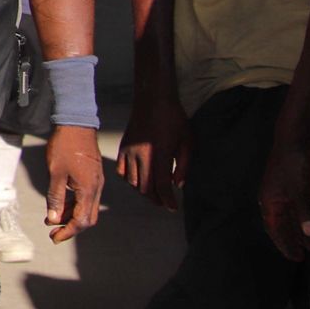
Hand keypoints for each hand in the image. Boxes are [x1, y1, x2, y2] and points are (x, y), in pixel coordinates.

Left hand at [44, 125, 104, 241]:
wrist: (76, 124)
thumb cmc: (64, 147)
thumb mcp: (55, 173)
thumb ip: (55, 197)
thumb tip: (53, 220)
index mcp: (88, 190)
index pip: (81, 221)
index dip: (68, 232)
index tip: (54, 238)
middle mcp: (96, 189)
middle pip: (88, 218)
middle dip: (71, 228)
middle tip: (53, 233)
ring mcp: (96, 183)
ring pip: (87, 208)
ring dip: (72, 216)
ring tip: (52, 220)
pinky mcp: (93, 177)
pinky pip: (86, 198)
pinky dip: (75, 205)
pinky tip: (61, 206)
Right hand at [117, 84, 189, 210]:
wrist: (153, 100)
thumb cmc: (174, 120)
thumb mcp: (187, 142)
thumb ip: (184, 166)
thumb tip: (177, 185)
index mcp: (159, 153)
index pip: (161, 185)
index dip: (167, 200)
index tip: (173, 208)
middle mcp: (141, 154)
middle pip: (145, 187)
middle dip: (155, 198)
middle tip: (165, 202)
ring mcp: (129, 151)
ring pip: (132, 181)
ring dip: (143, 190)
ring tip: (153, 193)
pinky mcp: (123, 147)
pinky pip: (122, 170)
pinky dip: (130, 179)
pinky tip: (139, 179)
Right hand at [260, 135, 309, 260]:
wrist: (296, 141)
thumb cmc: (293, 166)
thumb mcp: (299, 191)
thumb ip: (303, 214)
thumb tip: (308, 234)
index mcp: (270, 201)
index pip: (274, 228)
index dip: (284, 244)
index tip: (294, 258)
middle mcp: (275, 199)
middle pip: (282, 225)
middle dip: (292, 240)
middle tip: (303, 256)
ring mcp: (285, 193)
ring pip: (291, 218)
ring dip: (300, 232)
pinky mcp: (295, 187)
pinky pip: (298, 210)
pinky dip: (304, 220)